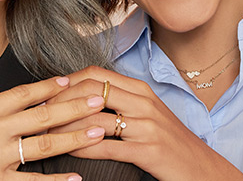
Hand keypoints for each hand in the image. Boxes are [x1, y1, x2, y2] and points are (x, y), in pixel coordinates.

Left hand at [46, 67, 242, 180]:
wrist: (202, 168)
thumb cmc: (172, 143)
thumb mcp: (150, 115)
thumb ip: (124, 102)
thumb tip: (88, 98)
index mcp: (143, 91)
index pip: (97, 74)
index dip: (67, 81)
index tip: (48, 91)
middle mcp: (144, 104)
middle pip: (91, 90)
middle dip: (60, 100)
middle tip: (40, 112)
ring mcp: (147, 127)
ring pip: (95, 119)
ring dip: (65, 127)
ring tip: (46, 134)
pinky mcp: (148, 151)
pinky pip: (107, 147)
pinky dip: (82, 148)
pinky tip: (67, 151)